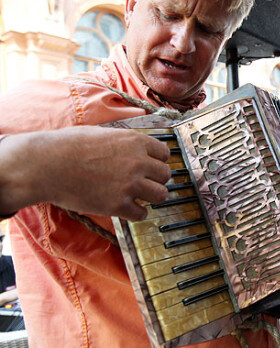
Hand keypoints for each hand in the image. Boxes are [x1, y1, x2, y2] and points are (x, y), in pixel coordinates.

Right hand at [0, 126, 170, 219]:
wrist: (45, 165)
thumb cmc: (67, 146)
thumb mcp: (102, 133)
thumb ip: (123, 142)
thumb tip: (134, 147)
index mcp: (135, 141)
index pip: (164, 153)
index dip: (157, 161)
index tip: (151, 167)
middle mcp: (137, 162)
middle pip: (165, 175)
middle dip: (156, 179)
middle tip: (145, 183)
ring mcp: (130, 184)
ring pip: (161, 195)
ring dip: (152, 197)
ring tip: (140, 197)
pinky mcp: (118, 205)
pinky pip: (142, 214)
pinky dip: (137, 213)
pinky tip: (127, 209)